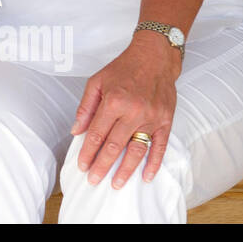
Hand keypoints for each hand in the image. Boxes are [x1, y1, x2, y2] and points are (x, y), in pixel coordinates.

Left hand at [70, 34, 179, 187]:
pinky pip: (160, 147)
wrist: (154, 58)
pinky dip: (153, 163)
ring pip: (137, 150)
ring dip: (126, 170)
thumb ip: (85, 107)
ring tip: (116, 184)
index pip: (97, 134)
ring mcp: (152, 118)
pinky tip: (146, 176)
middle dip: (102, 166)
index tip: (82, 166)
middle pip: (115, 146)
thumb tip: (76, 131)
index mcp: (113, 102)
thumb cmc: (123, 69)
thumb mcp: (96, 82)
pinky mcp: (166, 121)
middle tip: (94, 180)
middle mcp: (133, 112)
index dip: (88, 152)